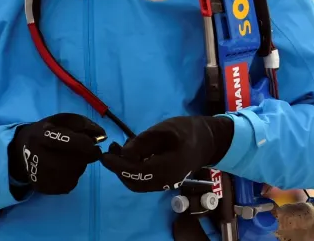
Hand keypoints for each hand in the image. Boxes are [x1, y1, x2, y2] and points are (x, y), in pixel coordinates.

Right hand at [7, 113, 105, 195]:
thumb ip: (84, 124)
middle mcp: (41, 158)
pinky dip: (73, 174)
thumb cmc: (48, 132)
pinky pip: (72, 183)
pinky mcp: (46, 189)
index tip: (94, 143)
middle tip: (83, 150)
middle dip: (87, 154)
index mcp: (44, 137)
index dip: (88, 143)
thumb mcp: (63, 120)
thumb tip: (102, 135)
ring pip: (77, 172)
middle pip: (78, 160)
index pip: (73, 143)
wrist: (22, 152)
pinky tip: (63, 168)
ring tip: (68, 157)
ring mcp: (43, 176)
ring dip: (80, 164)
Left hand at [101, 115, 233, 192]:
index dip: (117, 165)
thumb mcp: (166, 129)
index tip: (104, 155)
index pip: (135, 171)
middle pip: (134, 182)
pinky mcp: (165, 180)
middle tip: (109, 152)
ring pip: (138, 183)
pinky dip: (133, 171)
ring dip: (124, 170)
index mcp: (166, 167)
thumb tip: (124, 153)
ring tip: (117, 151)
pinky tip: (131, 155)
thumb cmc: (188, 131)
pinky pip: (144, 181)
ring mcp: (165, 183)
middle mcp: (164, 180)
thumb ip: (144, 141)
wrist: (209, 140)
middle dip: (118, 169)